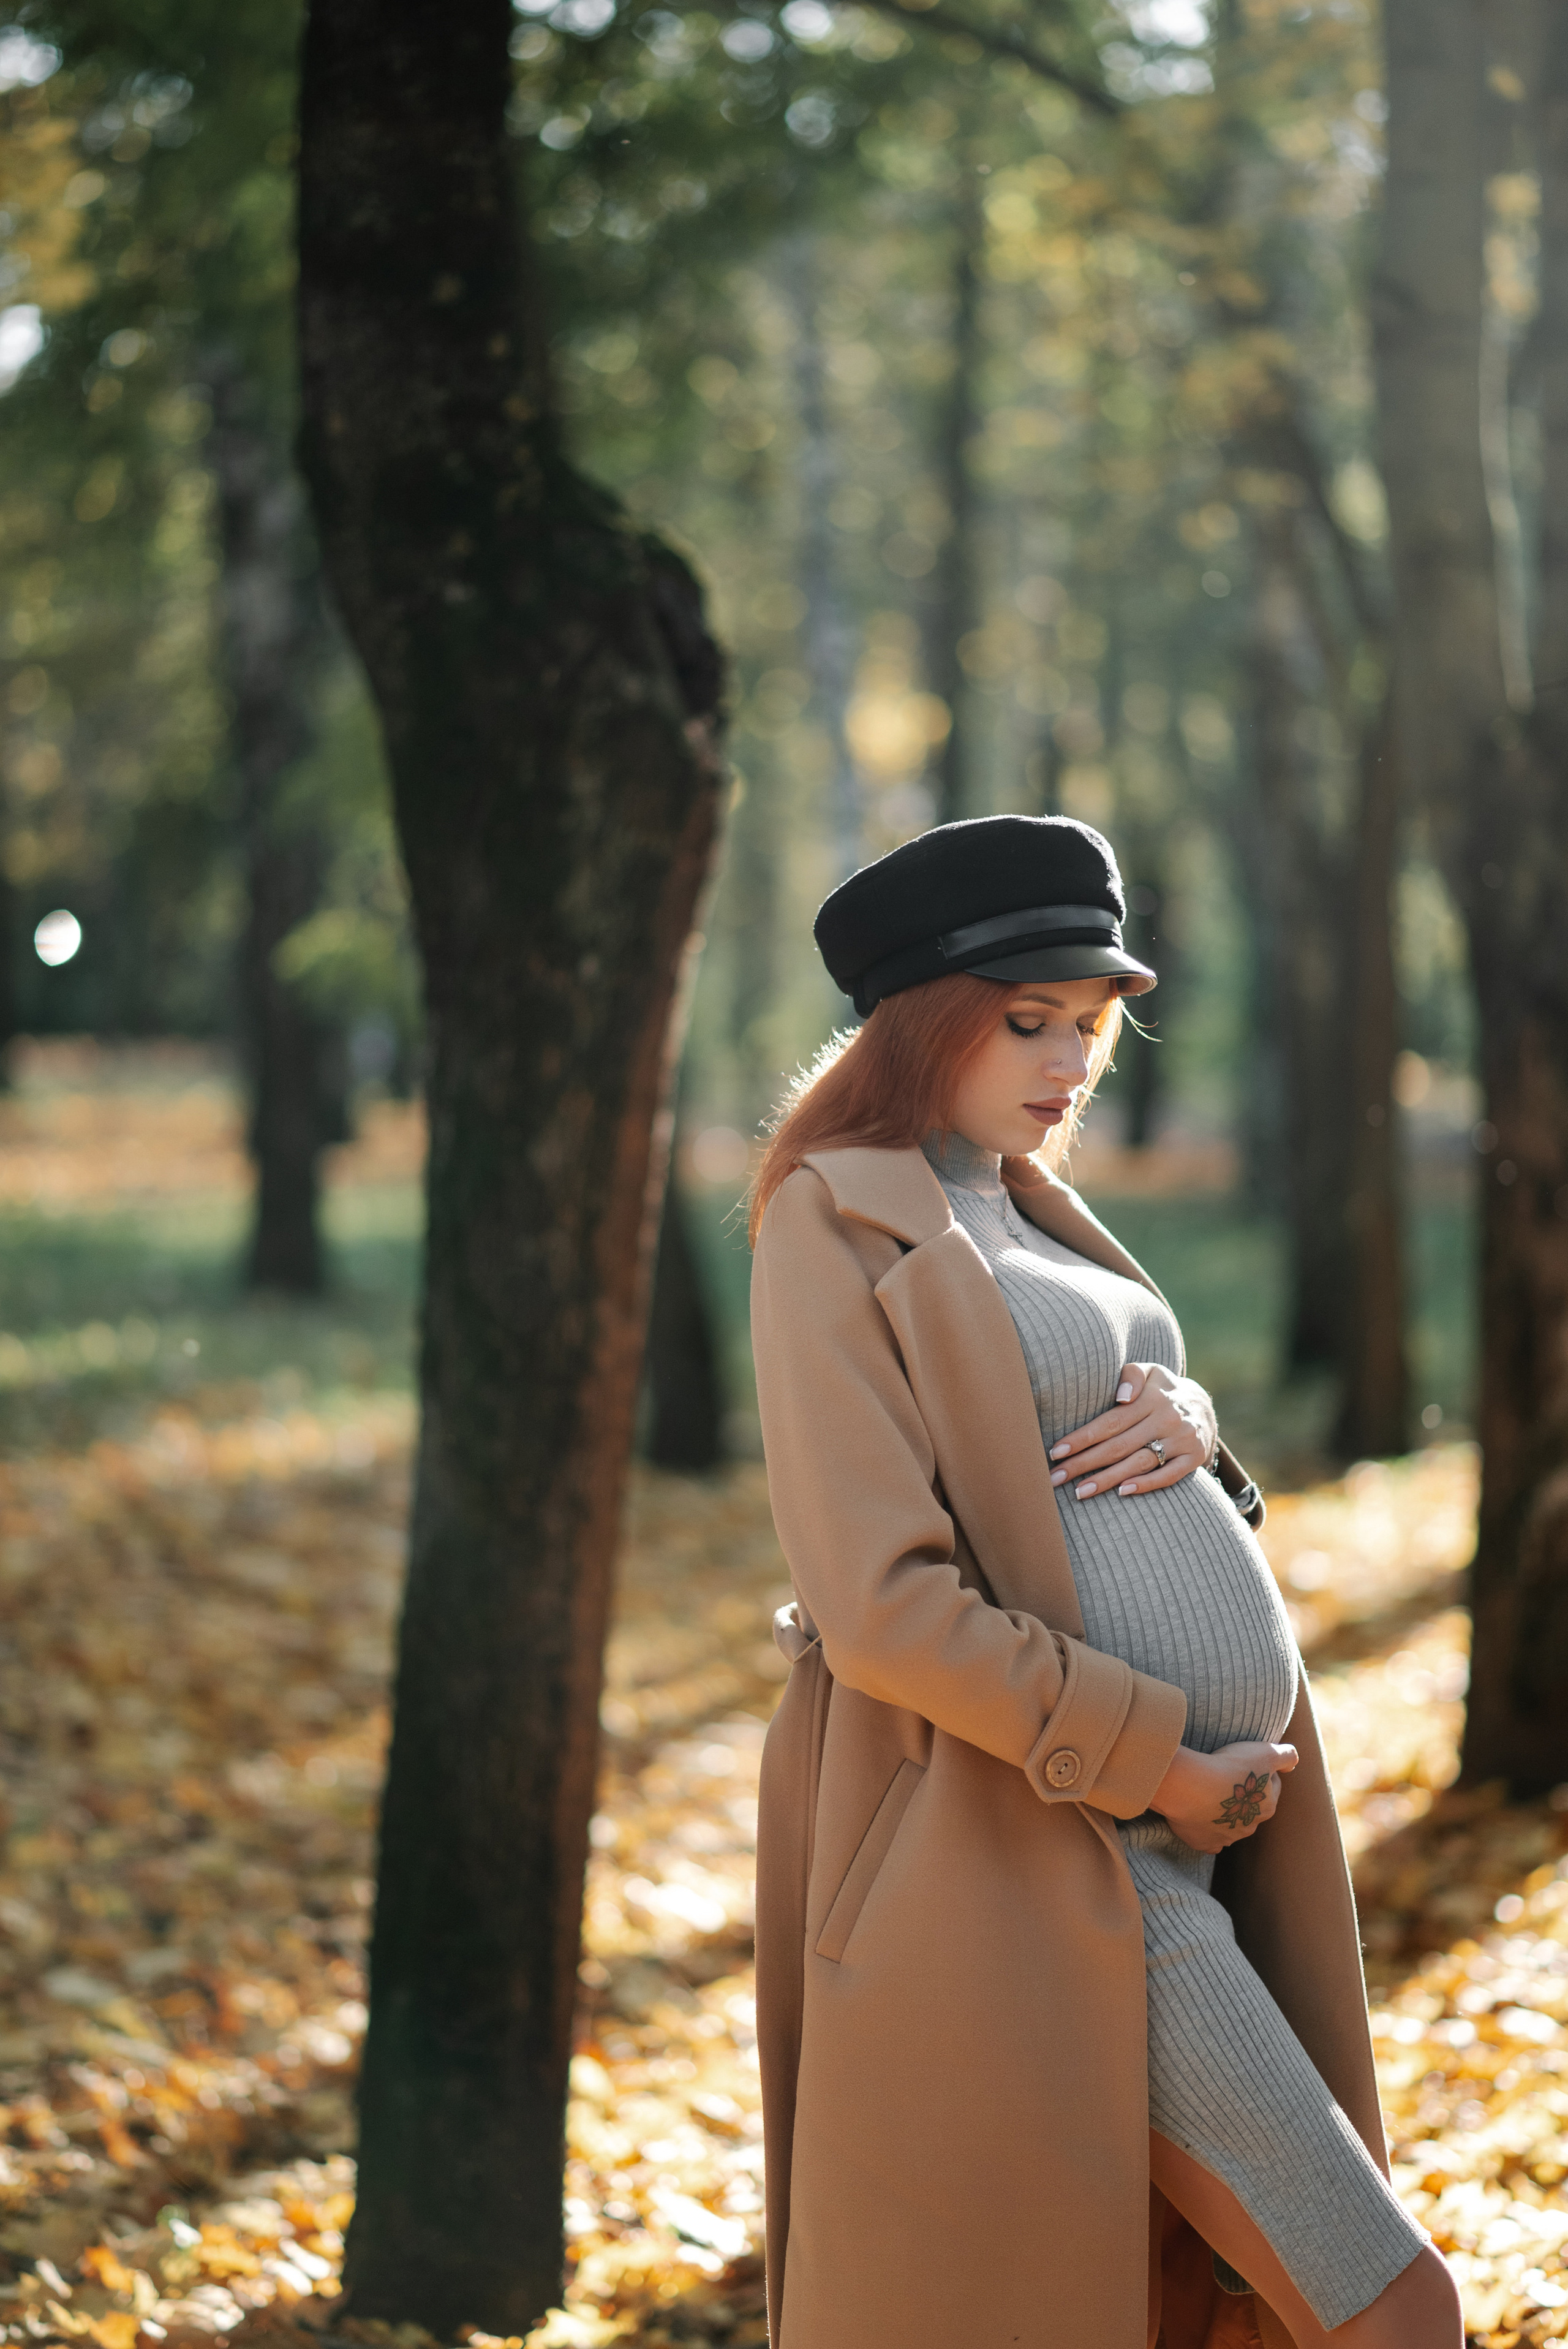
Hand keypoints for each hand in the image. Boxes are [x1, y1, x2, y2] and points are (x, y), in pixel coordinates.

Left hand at [1048, 1362, 1216, 1500]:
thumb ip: (1132, 1375)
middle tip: (1056, 1478)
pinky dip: (1146, 1484)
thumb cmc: (1162, 1390)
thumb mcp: (1150, 1371)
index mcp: (1152, 1397)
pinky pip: (1168, 1475)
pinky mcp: (1194, 1458)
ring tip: (1080, 1492)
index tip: (1056, 1452)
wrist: (1206, 1408)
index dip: (1082, 1438)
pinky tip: (1121, 1492)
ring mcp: (1182, 1440)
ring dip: (1108, 1479)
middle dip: (1084, 1463)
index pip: (1111, 1421)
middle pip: (1119, 1445)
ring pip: (1140, 1462)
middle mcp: (1168, 1419)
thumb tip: (1121, 1396)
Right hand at [1150, 1741, 1298, 1855]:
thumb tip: (1292, 1764)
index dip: (1262, 1771)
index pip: (1272, 1786)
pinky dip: (1208, 1834)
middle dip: (1244, 1796)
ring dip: (1226, 1813)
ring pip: (1232, 1826)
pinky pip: (1210, 1842)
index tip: (1247, 1762)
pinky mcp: (1205, 1843)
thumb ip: (1287, 1755)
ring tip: (1210, 1793)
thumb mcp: (1265, 1752)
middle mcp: (1249, 1826)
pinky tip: (1202, 1821)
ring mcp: (1226, 1837)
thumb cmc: (1229, 1768)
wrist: (1192, 1787)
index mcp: (1267, 1807)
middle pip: (1251, 1808)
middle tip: (1228, 1776)